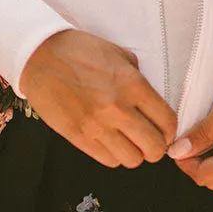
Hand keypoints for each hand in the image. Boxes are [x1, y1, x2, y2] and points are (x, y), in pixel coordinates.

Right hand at [17, 29, 177, 167]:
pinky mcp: (80, 138)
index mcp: (132, 84)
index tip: (165, 130)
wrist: (42, 56)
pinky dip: (113, 154)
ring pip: (132, 160)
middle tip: (149, 138)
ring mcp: (98, 126)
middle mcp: (118, 108)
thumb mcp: (117, 53)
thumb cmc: (79, 50)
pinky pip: (108, 160)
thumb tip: (148, 97)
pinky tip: (110, 140)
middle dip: (156, 146)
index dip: (170, 130)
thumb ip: (137, 75)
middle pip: (154, 148)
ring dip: (133, 152)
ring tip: (127, 140)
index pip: (166, 121)